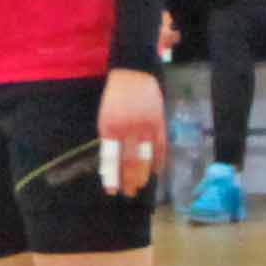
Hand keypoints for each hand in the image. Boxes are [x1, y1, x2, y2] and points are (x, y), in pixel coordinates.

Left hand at [95, 66, 168, 197]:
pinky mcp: (158, 122)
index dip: (112, 176)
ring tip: (140, 186)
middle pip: (129, 161)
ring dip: (142, 174)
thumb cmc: (115, 96)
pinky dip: (158, 160)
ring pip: (145, 157)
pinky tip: (155, 171)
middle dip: (128, 180)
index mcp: (110, 126)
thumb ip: (109, 137)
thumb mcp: (105, 116)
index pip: (111, 158)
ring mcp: (145, 125)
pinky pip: (160, 146)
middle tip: (129, 192)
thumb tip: (112, 162)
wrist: (133, 72)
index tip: (112, 191)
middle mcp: (127, 128)